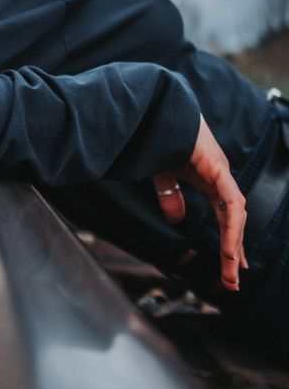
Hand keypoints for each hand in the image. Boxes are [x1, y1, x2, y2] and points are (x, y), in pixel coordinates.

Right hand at [150, 113, 247, 291]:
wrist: (152, 107)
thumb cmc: (155, 134)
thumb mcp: (161, 174)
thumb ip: (170, 196)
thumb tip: (177, 221)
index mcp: (206, 175)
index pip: (224, 212)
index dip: (228, 238)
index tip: (230, 265)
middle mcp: (218, 175)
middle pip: (233, 218)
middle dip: (233, 250)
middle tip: (232, 281)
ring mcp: (220, 170)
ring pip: (236, 214)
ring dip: (234, 245)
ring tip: (230, 273)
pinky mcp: (216, 167)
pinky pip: (231, 202)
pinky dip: (232, 226)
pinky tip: (228, 247)